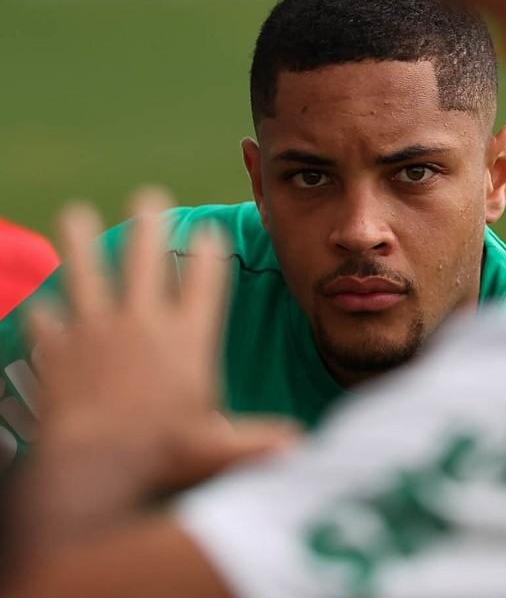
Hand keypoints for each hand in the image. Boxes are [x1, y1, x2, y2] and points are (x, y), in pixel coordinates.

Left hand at [18, 189, 297, 553]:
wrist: (93, 469)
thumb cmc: (160, 458)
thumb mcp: (216, 448)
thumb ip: (255, 442)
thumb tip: (299, 446)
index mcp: (187, 337)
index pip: (205, 279)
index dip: (209, 249)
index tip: (208, 229)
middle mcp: (142, 323)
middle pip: (145, 258)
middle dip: (148, 222)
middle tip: (148, 198)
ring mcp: (95, 331)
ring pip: (87, 271)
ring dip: (80, 240)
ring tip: (75, 213)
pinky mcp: (57, 349)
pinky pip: (48, 322)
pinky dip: (47, 314)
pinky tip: (44, 306)